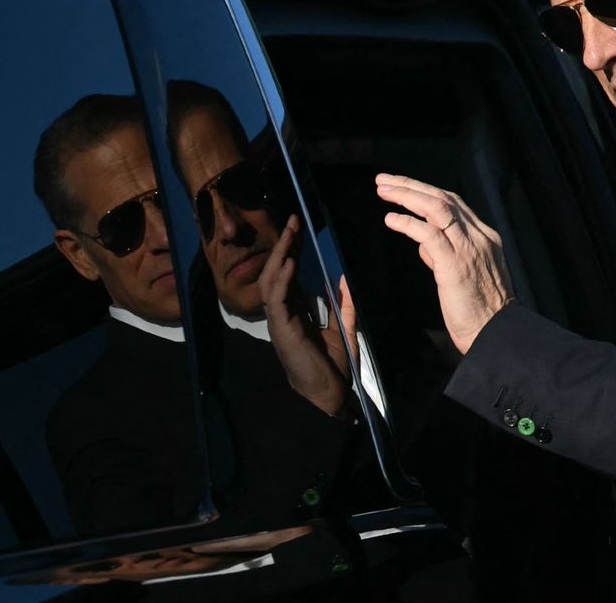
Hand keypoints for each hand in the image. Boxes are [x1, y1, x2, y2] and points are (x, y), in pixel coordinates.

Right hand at [259, 215, 354, 415]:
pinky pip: (277, 300)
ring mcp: (279, 321)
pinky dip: (282, 280)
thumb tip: (344, 278)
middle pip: (277, 272)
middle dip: (284, 246)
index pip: (289, 274)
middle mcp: (283, 313)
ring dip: (281, 256)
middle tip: (292, 221)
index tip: (297, 229)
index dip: (292, 251)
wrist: (331, 394)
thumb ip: (342, 305)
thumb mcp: (343, 329)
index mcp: (295, 311)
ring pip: (271, 281)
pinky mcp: (281, 330)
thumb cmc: (334, 366)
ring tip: (289, 234)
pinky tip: (289, 262)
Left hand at [376, 173, 513, 352]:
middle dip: (411, 185)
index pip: (453, 203)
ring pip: (437, 208)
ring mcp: (468, 248)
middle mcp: (479, 237)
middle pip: (443, 198)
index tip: (403, 186)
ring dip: (407, 196)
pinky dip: (408, 223)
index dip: (426, 191)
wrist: (496, 332)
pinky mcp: (455, 264)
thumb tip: (425, 245)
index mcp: (484, 238)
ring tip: (384, 191)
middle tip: (385, 181)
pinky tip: (391, 219)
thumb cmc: (480, 311)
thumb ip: (446, 255)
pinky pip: (428, 234)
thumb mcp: (466, 275)